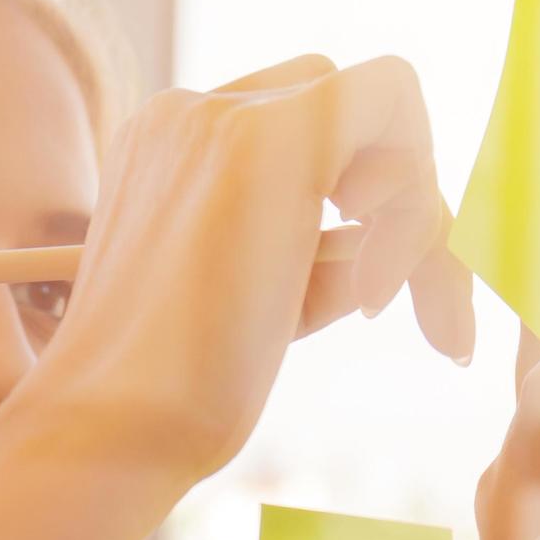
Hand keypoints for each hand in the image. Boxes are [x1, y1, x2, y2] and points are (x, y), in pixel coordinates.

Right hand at [0, 52, 474, 539]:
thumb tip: (344, 275)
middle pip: (348, 99)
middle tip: (426, 310)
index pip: (303, 128)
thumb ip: (274, 272)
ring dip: (412, 208)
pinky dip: (413, 207)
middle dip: (406, 195)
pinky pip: (395, 116)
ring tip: (401, 316)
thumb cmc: (147, 423)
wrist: (113, 440)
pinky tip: (388, 310)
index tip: (388, 301)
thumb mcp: (224, 328)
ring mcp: (218, 115)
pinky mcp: (261, 133)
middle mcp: (188, 115)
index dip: (364, 201)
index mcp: (164, 155)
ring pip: (380, 100)